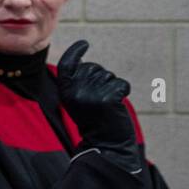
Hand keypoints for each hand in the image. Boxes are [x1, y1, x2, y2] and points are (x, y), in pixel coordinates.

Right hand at [55, 40, 140, 172]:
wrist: (106, 144)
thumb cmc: (94, 121)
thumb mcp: (77, 101)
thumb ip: (78, 83)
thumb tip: (89, 65)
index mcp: (65, 92)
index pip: (67, 64)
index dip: (74, 52)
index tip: (84, 44)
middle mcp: (75, 91)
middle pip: (93, 68)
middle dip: (101, 77)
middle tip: (99, 98)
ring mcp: (91, 95)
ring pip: (109, 76)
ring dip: (113, 86)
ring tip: (107, 104)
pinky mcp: (108, 99)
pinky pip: (122, 84)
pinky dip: (123, 92)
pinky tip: (116, 106)